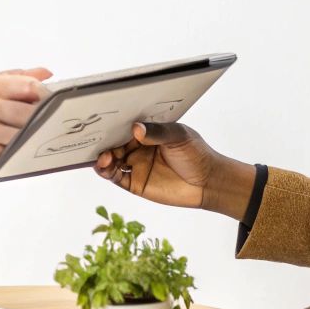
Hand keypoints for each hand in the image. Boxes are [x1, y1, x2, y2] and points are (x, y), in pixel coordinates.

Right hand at [0, 67, 53, 173]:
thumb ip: (18, 77)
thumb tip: (46, 74)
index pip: (27, 86)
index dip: (46, 95)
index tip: (55, 101)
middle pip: (29, 113)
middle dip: (44, 119)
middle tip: (54, 122)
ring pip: (23, 135)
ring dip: (34, 137)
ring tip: (38, 136)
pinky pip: (12, 153)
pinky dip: (19, 151)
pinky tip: (20, 148)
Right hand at [93, 122, 220, 209]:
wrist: (208, 182)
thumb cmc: (196, 154)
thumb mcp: (178, 136)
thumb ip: (157, 132)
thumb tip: (136, 128)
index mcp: (147, 133)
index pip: (124, 128)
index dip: (113, 126)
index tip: (103, 124)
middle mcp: (138, 148)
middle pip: (114, 144)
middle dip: (104, 142)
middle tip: (101, 142)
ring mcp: (136, 166)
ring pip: (111, 161)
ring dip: (103, 158)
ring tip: (105, 158)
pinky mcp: (135, 183)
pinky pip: (115, 177)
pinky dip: (106, 172)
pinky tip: (104, 168)